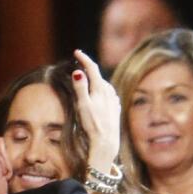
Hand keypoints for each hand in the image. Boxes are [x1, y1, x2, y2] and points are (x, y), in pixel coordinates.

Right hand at [71, 49, 120, 172]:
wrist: (106, 141)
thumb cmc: (93, 124)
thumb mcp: (83, 105)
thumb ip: (80, 87)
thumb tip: (77, 71)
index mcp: (101, 88)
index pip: (91, 68)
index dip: (84, 58)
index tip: (76, 52)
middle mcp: (110, 91)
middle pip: (97, 76)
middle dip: (88, 70)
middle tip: (79, 66)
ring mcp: (114, 100)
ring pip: (103, 85)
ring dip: (95, 81)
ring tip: (87, 81)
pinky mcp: (115, 108)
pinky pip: (108, 94)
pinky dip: (101, 91)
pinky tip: (98, 96)